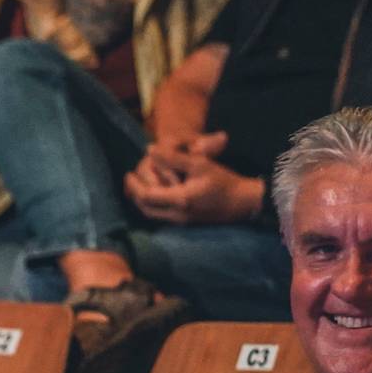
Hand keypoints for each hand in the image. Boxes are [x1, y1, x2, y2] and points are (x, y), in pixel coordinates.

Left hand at [126, 133, 261, 224]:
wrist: (243, 202)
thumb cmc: (223, 180)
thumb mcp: (199, 164)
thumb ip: (173, 157)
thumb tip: (149, 150)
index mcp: (180, 200)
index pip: (146, 196)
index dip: (134, 185)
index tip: (128, 173)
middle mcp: (178, 215)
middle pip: (145, 209)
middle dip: (134, 194)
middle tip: (130, 180)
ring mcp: (182, 222)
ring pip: (152, 215)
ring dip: (143, 201)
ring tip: (139, 186)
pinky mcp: (186, 223)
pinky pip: (161, 216)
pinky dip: (153, 206)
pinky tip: (154, 194)